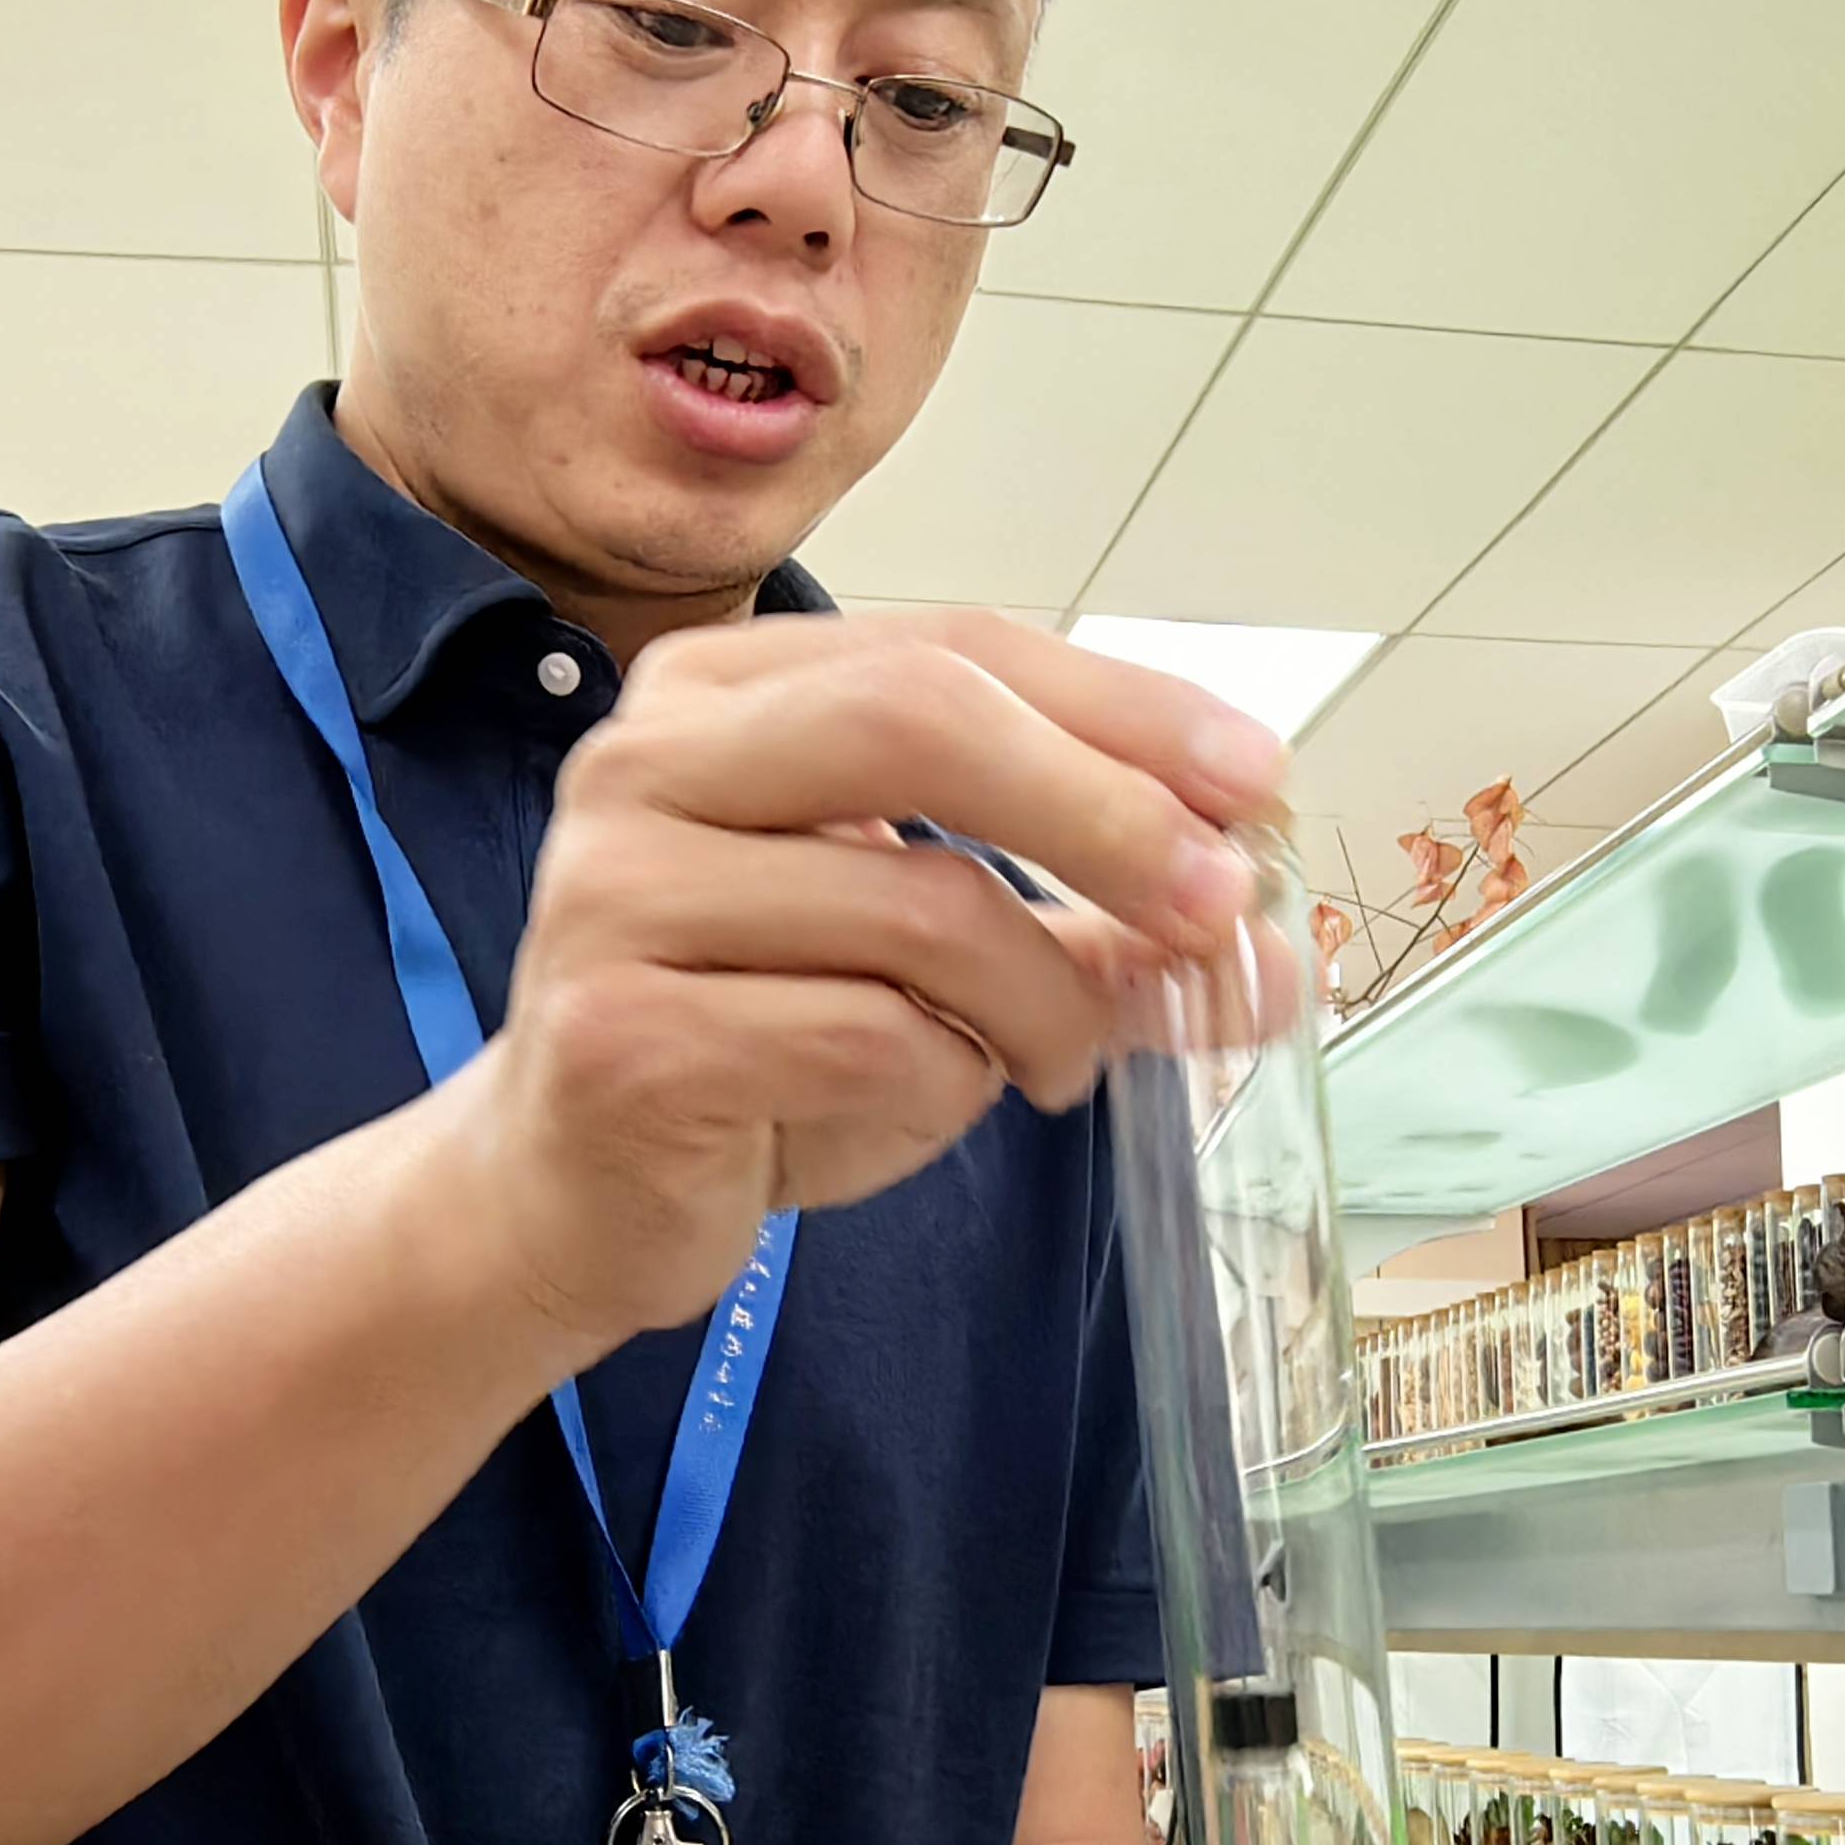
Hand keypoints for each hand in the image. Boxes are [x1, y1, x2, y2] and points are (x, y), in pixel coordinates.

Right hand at [456, 609, 1286, 1342]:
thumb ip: (1093, 940)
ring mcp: (615, 893)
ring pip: (918, 906)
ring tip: (1058, 1061)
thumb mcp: (938, 971)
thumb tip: (1280, 954)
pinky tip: (932, 1101)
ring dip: (1044, 1001)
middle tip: (1218, 903)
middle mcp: (645, 761)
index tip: (1257, 779)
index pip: (952, 648)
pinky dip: (948, 1081)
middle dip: (1104, 811)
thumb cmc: (757, 1050)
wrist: (565, 1196)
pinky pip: (868, 1039)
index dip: (1121, 705)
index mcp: (720, 694)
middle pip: (919, 719)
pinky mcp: (623, 1034)